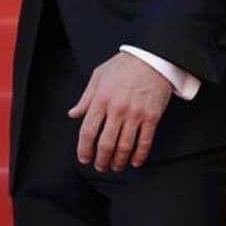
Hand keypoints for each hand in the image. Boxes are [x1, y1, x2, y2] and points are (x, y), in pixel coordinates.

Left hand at [69, 53, 173, 171]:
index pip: (87, 131)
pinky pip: (145, 141)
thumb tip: (73, 114)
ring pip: (125, 146)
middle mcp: (117, 109)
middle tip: (100, 167)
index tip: (84, 158)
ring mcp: (135, 114)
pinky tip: (135, 162)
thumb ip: (85, 98)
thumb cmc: (123, 66)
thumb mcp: (98, 76)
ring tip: (115, 167)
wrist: (152, 58)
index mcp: (101, 100)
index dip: (84, 149)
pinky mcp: (152, 117)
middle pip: (105, 144)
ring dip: (119, 161)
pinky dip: (139, 155)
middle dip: (101, 160)